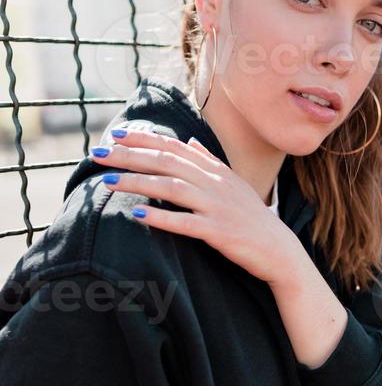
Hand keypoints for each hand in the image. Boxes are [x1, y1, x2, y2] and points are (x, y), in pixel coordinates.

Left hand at [91, 128, 298, 284]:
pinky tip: (138, 216)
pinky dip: (161, 218)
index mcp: (216, 171)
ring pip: (171, 189)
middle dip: (129, 157)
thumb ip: (209, 162)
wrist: (279, 250)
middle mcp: (215, 184)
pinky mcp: (220, 232)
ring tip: (109, 183)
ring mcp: (218, 207)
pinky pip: (186, 223)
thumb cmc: (252, 219)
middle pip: (166, 163)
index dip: (144, 140)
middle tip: (98, 154)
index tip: (115, 135)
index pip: (174, 147)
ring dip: (138, 184)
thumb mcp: (233, 184)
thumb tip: (189, 140)